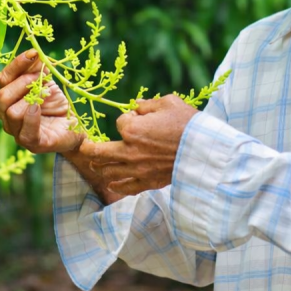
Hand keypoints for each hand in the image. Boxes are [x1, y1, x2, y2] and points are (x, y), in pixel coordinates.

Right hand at [0, 49, 82, 153]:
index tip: (34, 53)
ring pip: (10, 112)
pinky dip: (31, 117)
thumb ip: (37, 72)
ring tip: (45, 90)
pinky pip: (25, 132)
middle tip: (42, 74)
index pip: (3, 79)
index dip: (17, 64)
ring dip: (29, 96)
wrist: (74, 128)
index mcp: (7, 99)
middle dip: (23, 81)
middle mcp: (6, 116)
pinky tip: (38, 106)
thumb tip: (34, 55)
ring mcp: (16, 132)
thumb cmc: (56, 105)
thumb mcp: (46, 84)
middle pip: (2, 96)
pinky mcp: (31, 143)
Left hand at [81, 94, 197, 195]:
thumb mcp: (168, 103)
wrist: (205, 150)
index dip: (129, 118)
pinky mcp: (148, 182)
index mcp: (133, 130)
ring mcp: (138, 170)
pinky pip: (126, 187)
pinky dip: (116, 185)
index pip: (120, 122)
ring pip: (109, 172)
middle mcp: (130, 152)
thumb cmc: (188, 123)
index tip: (139, 118)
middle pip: (100, 152)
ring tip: (94, 164)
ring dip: (99, 167)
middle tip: (84, 147)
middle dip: (90, 148)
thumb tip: (136, 106)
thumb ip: (147, 104)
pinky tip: (111, 183)